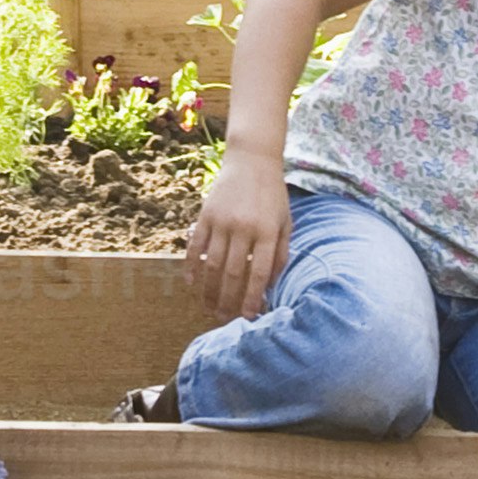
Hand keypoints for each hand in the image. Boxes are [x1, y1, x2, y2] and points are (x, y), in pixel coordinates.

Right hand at [186, 142, 289, 318]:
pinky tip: (191, 283)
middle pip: (232, 274)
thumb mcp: (286, 221)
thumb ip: (281, 254)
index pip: (259, 274)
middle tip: (224, 319)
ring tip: (208, 308)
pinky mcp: (206, 214)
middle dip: (228, 301)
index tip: (248, 318)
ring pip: (212, 265)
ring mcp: (222, 221)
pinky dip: (191, 266)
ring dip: (208, 291)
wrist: (252, 159)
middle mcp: (244, 228)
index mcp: (267, 232)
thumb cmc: (272, 194)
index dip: (252, 299)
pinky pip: (195, 245)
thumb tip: (270, 287)